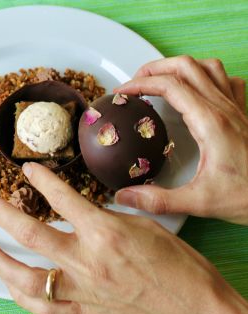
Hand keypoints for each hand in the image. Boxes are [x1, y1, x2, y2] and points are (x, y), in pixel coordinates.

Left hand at [0, 163, 247, 313]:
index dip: (42, 181)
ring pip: (25, 277)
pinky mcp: (84, 312)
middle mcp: (87, 261)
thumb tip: (84, 211)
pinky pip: (43, 307)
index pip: (63, 199)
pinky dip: (20, 293)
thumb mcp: (144, 227)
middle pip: (31, 233)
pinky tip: (8, 283)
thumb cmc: (178, 265)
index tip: (27, 170)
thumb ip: (107, 218)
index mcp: (106, 233)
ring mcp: (82, 290)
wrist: (195, 309)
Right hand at [114, 56, 247, 223]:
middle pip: (186, 66)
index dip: (141, 84)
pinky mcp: (242, 113)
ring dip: (179, 67)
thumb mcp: (199, 202)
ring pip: (206, 67)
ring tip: (160, 79)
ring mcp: (235, 107)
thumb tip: (124, 197)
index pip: (170, 86)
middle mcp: (223, 108)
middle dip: (155, 69)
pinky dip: (205, 75)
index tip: (122, 92)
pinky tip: (196, 89)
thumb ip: (159, 200)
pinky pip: (225, 80)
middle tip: (135, 82)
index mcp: (210, 122)